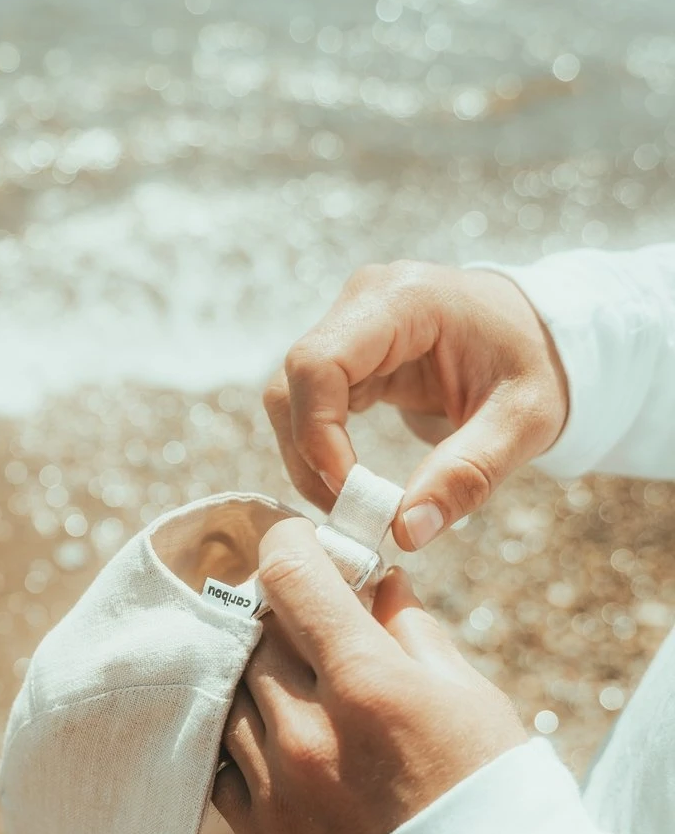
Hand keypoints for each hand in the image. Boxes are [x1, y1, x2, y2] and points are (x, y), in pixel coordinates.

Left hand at [213, 517, 526, 833]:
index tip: (300, 547)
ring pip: (230, 692)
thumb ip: (409, 628)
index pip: (290, 577)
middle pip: (257, 631)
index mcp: (367, 683)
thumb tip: (374, 582)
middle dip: (282, 617)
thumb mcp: (468, 694)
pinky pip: (218, 758)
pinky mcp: (259, 832)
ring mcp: (276, 784)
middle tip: (311, 623)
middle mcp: (308, 730)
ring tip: (300, 687)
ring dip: (257, 677)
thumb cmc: (491, 796)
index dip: (290, 547)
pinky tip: (274, 736)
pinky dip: (240, 736)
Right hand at [264, 261, 568, 549]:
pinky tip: (352, 484)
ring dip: (307, 457)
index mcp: (405, 301)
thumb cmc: (537, 365)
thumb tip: (405, 532)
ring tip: (354, 504)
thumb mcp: (524, 422)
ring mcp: (351, 325)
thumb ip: (469, 474)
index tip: (350, 492)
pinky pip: (309, 404)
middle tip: (350, 512)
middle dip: (308, 455)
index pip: (320, 363)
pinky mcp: (349, 354)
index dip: (317, 432)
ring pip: (290, 397)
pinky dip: (319, 449)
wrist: (543, 334)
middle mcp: (364, 301)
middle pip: (293, 383)